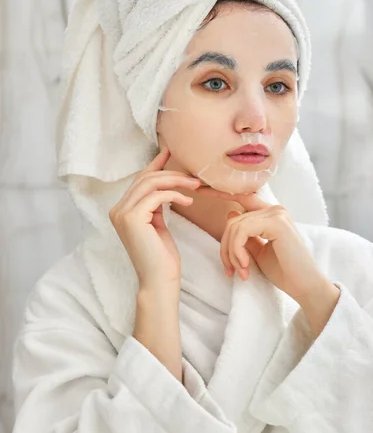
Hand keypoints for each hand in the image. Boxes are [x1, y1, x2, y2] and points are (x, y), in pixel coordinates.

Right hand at [108, 147, 200, 291]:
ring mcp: (122, 213)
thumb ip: (155, 204)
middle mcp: (117, 210)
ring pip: (150, 183)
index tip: (169, 152)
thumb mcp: (157, 223)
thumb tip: (164, 183)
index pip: (139, 180)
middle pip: (145, 179)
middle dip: (171, 173)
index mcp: (121, 210)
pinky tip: (188, 200)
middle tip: (193, 177)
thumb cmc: (161, 256)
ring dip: (176, 181)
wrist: (159, 280)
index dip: (155, 164)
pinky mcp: (132, 218)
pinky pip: (157, 196)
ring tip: (195, 186)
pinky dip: (175, 195)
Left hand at [196, 188, 327, 302]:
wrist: (305, 287)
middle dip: (225, 247)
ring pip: (234, 226)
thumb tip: (229, 213)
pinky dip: (237, 250)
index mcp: (271, 214)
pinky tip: (245, 266)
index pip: (242, 196)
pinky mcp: (276, 223)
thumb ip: (245, 234)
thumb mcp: (257, 251)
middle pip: (232, 219)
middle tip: (230, 271)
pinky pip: (241, 231)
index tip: (200, 189)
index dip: (219, 192)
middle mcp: (275, 209)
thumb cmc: (284, 271)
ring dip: (231, 253)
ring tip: (240, 272)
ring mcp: (276, 214)